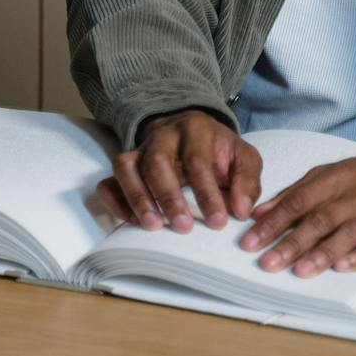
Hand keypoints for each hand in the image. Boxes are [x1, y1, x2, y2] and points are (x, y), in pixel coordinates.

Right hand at [98, 109, 261, 232]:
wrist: (189, 129)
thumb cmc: (217, 150)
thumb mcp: (243, 158)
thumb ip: (247, 181)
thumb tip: (241, 210)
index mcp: (195, 130)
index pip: (197, 161)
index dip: (207, 193)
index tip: (218, 222)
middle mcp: (162, 136)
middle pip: (157, 162)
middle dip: (169, 196)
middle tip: (183, 227)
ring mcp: (138, 150)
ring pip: (125, 166)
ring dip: (137, 197)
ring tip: (153, 226)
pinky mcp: (125, 166)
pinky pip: (107, 181)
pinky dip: (115, 202)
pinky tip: (131, 221)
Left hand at [240, 145, 355, 277]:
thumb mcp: (336, 174)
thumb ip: (298, 192)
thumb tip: (260, 212)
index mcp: (339, 177)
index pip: (300, 200)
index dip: (274, 221)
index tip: (251, 240)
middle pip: (321, 218)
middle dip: (291, 242)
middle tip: (267, 262)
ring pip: (349, 233)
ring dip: (323, 252)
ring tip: (299, 270)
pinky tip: (342, 268)